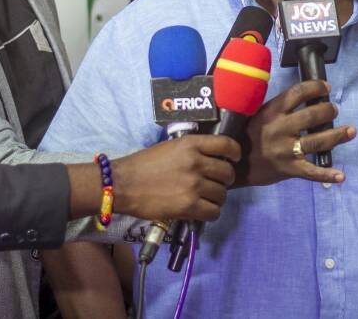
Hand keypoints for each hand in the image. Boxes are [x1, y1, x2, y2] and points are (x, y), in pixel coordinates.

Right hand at [112, 135, 239, 221]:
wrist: (122, 184)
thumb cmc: (143, 164)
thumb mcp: (171, 147)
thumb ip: (192, 150)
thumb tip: (212, 160)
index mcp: (191, 144)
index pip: (227, 145)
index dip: (235, 152)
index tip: (233, 158)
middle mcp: (196, 162)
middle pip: (227, 173)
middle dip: (224, 180)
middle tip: (214, 184)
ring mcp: (194, 185)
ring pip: (222, 194)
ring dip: (217, 198)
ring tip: (206, 199)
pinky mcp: (189, 206)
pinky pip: (213, 212)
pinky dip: (211, 212)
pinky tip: (202, 210)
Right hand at [238, 80, 354, 186]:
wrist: (233, 164)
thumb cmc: (248, 136)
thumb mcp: (258, 115)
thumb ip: (279, 107)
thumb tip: (305, 96)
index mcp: (272, 112)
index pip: (297, 93)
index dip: (315, 88)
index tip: (326, 87)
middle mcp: (280, 129)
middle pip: (312, 116)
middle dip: (328, 111)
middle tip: (334, 110)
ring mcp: (285, 150)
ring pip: (318, 141)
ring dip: (337, 135)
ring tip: (351, 131)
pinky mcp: (289, 169)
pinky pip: (311, 172)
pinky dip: (326, 175)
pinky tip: (341, 176)